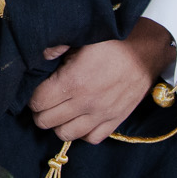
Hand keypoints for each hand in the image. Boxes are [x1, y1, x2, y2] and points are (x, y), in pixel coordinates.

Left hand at [31, 17, 175, 144]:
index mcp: (72, 81)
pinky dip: (82, 133)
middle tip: (44, 102)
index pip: (38, 102)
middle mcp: (85, 102)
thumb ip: (56, 47)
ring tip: (59, 112)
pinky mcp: (115, 120)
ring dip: (58, 124)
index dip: (32, 97)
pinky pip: (91, 138)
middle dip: (40, 112)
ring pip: (66, 134)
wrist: (144, 52)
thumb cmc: (110, 43)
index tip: (36, 91)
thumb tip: (40, 56)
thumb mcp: (80, 38)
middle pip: (47, 121)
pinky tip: (80, 120)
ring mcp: (101, 114)